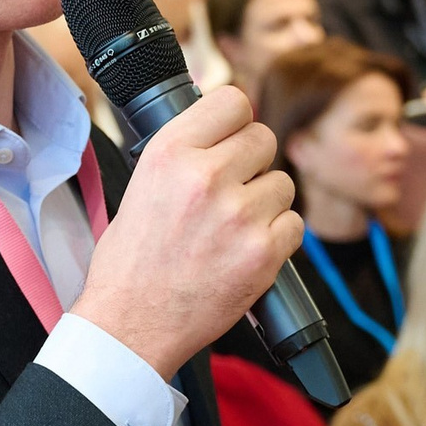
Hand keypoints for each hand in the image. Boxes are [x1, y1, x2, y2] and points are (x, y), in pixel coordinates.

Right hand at [69, 85, 299, 379]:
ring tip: (234, 229)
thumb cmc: (131, 261)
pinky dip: (277, 239)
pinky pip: (294, 225)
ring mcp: (239, 215)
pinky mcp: (262, 253)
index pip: (234, 100)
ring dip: (266, 204)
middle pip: (264, 139)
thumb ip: (186, 152)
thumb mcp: (142, 183)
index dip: (237, 121)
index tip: (232, 137)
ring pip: (283, 184)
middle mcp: (206, 176)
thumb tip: (224, 129)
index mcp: (170, 152)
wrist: (131, 325)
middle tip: (232, 191)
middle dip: (253, 164)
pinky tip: (247, 251)